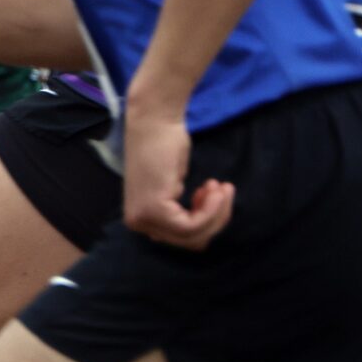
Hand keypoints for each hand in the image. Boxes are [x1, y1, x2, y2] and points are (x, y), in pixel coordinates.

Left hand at [117, 102, 232, 249]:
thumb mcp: (172, 186)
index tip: (212, 191)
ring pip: (194, 236)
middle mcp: (138, 224)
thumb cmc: (166, 145)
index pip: (182, 238)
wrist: (155, 120)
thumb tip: (197, 235)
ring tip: (222, 187)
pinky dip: (212, 209)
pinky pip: (193, 225)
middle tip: (224, 190)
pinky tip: (216, 188)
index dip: (207, 218)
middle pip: (190, 241)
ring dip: (217, 212)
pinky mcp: (154, 209)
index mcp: (141, 220)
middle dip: (215, 218)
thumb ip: (178, 211)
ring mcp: (143, 218)